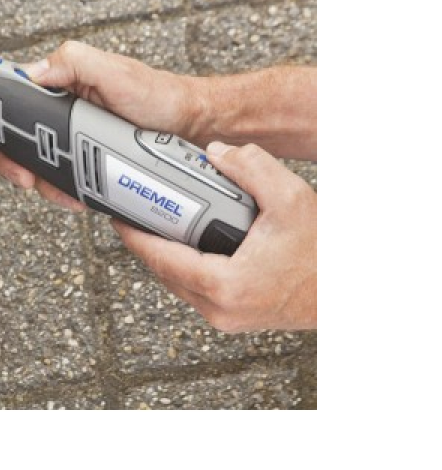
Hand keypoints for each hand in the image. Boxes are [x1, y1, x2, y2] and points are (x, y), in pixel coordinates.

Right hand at [0, 40, 198, 211]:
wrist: (190, 129)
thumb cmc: (156, 94)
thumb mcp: (114, 71)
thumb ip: (72, 64)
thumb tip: (31, 74)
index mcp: (56, 83)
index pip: (5, 91)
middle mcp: (57, 110)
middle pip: (10, 137)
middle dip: (9, 161)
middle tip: (23, 176)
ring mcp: (69, 138)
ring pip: (32, 164)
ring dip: (39, 182)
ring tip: (61, 191)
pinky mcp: (83, 162)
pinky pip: (59, 181)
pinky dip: (62, 192)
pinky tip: (77, 196)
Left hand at [112, 141, 315, 331]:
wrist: (352, 290)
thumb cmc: (324, 252)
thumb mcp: (290, 199)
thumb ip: (251, 168)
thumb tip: (216, 151)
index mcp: (224, 285)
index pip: (160, 259)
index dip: (134, 236)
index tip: (117, 217)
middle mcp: (219, 309)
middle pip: (163, 272)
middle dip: (147, 242)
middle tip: (135, 212)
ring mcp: (225, 318)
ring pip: (177, 284)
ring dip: (165, 256)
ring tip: (158, 224)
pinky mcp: (233, 318)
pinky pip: (195, 290)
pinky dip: (186, 267)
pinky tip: (187, 243)